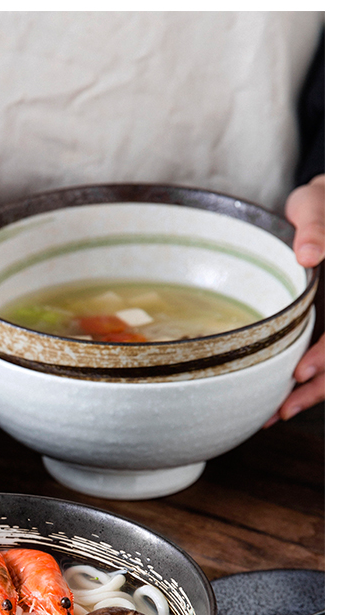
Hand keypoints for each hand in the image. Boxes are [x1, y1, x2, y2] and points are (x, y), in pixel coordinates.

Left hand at [265, 174, 324, 425]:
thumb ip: (317, 222)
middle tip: (281, 411)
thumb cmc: (327, 198)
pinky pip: (333, 357)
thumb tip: (308, 254)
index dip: (329, 353)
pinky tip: (286, 398)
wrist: (333, 202)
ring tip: (277, 415)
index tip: (300, 372)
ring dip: (316, 392)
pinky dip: (316, 381)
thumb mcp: (320, 200)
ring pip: (343, 364)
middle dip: (320, 387)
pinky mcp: (336, 323)